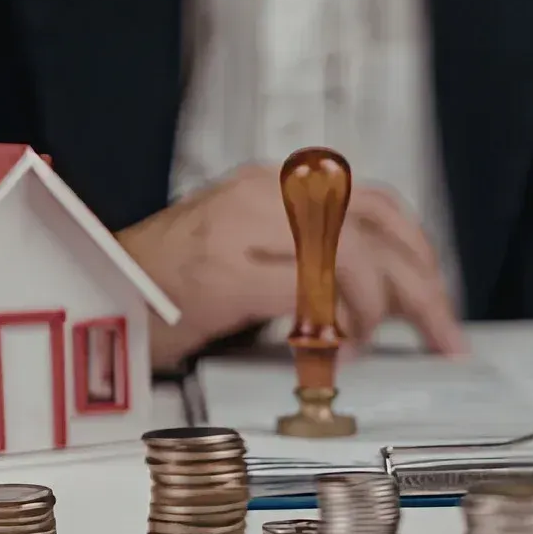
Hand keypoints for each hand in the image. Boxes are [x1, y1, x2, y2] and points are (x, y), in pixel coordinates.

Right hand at [117, 164, 466, 369]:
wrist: (92, 289)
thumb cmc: (166, 281)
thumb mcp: (250, 249)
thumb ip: (310, 256)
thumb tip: (381, 293)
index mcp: (276, 184)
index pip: (378, 208)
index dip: (420, 257)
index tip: (439, 302)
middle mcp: (265, 194)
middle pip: (378, 231)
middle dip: (421, 289)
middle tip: (441, 335)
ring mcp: (242, 228)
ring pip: (352, 257)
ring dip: (375, 309)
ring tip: (365, 343)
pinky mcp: (223, 271)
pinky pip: (307, 294)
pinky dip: (332, 326)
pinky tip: (330, 348)